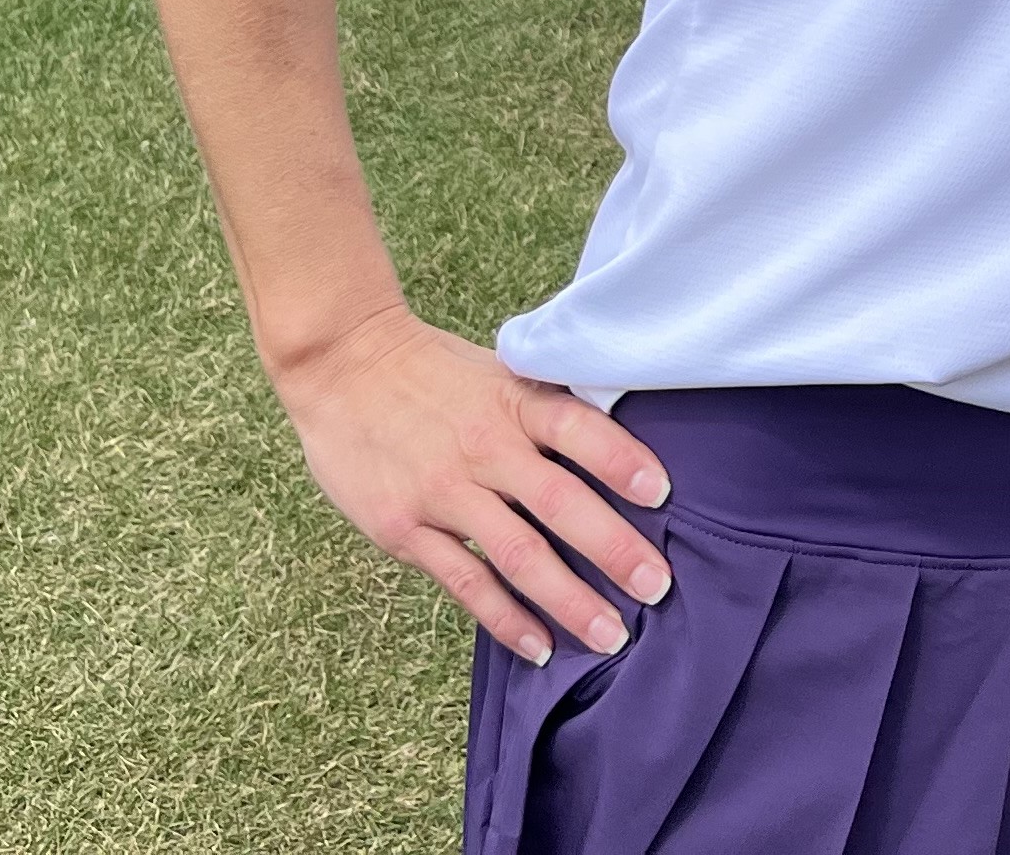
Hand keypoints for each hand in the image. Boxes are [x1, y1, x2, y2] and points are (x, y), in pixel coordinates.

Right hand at [274, 303, 675, 664]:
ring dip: (568, 599)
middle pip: (560, 503)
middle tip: (657, 587)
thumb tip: (613, 443)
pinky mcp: (406, 529)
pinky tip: (539, 645)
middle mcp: (486, 447)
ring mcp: (445, 492)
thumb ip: (545, 408)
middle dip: (613, 549)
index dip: (623, 461)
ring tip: (611, 635)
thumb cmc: (433, 370)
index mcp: (514, 402)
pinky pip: (466, 580)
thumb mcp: (499, 370)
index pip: (580, 429)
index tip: (664, 495)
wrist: (345, 365)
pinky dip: (505, 618)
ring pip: (518, 554)